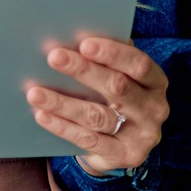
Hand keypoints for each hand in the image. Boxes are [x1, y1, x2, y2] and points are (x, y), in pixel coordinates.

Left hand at [25, 35, 170, 173]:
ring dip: (63, 103)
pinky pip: (88, 140)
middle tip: (54, 57)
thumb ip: (107, 59)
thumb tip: (74, 35)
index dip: (113, 53)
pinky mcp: (124, 155)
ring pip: (97, 116)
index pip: (139, 64)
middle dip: (83, 70)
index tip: (84, 44)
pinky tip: (42, 115)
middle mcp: (154, 109)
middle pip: (117, 87)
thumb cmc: (117, 98)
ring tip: (35, 92)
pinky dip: (63, 127)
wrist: (123, 145)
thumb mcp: (121, 77)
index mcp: (155, 82)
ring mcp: (141, 135)